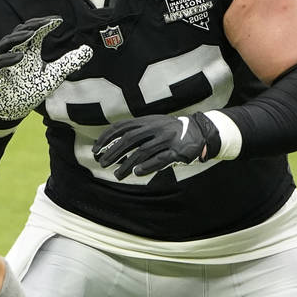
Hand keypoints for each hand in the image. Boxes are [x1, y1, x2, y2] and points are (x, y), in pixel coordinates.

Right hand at [0, 17, 91, 128]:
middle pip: (20, 32)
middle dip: (32, 25)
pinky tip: (21, 57)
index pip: (35, 31)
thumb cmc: (31, 89)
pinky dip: (9, 59)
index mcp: (29, 51)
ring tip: (32, 33)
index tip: (59, 21)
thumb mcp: (55, 75)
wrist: (15, 110)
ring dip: (18, 37)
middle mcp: (16, 53)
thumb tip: (88, 50)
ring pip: (6, 43)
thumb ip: (69, 62)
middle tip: (45, 22)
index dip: (45, 24)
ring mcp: (5, 64)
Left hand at [93, 113, 219, 178]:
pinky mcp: (178, 151)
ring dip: (127, 164)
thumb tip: (111, 147)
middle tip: (102, 163)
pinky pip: (160, 159)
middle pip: (129, 139)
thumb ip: (135, 134)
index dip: (106, 138)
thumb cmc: (171, 131)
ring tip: (117, 175)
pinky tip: (136, 172)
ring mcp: (167, 139)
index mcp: (147, 120)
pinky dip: (147, 166)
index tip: (96, 150)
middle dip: (114, 152)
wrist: (201, 130)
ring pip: (142, 151)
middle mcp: (156, 127)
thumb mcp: (153, 125)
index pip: (121, 127)